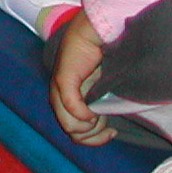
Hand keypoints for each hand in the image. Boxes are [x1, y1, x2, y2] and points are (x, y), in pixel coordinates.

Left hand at [48, 10, 114, 146]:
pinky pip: (72, 107)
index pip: (74, 133)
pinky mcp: (63, 79)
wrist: (95, 32)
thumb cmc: (100, 60)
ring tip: (102, 116)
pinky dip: (84, 115)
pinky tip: (93, 112)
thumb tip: (107, 130)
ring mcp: (59, 89)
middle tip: (108, 126)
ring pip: (69, 126)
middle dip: (94, 135)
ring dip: (91, 127)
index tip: (112, 131)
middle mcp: (59, 97)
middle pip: (73, 133)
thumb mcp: (101, 90)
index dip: (94, 140)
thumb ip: (99, 107)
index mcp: (66, 101)